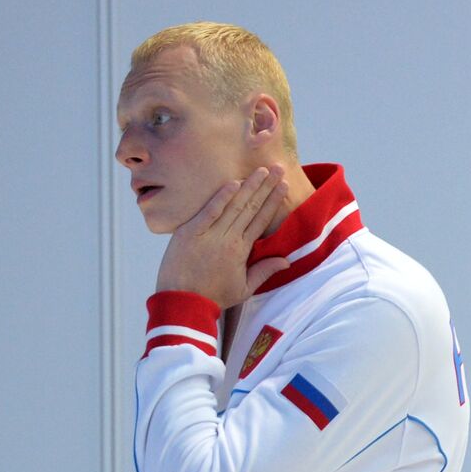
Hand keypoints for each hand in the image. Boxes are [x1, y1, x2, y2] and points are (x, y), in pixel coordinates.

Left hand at [155, 166, 290, 307]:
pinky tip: (233, 182)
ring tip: (261, 170)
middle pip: (251, 208)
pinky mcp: (190, 232)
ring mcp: (209, 234)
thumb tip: (287, 261)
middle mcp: (228, 239)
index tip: (283, 186)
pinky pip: (209, 211)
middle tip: (278, 169)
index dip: (273, 202)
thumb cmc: (213, 297)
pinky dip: (221, 197)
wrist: (183, 302)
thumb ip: (264, 271)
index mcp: (241, 251)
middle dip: (266, 187)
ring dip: (249, 186)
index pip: (261, 221)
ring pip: (233, 206)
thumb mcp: (244, 289)